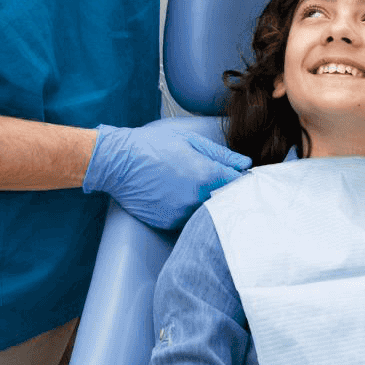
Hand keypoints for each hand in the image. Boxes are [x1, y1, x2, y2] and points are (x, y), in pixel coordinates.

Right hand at [82, 121, 251, 228]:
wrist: (119, 162)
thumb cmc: (153, 145)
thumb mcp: (190, 141)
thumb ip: (221, 154)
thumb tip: (245, 164)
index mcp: (206, 175)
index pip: (240, 184)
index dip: (243, 180)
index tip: (241, 177)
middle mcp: (197, 198)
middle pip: (225, 201)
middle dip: (227, 193)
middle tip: (218, 182)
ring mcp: (183, 213)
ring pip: (206, 212)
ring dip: (207, 203)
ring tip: (191, 186)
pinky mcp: (169, 222)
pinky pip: (187, 219)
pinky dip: (187, 210)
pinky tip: (176, 195)